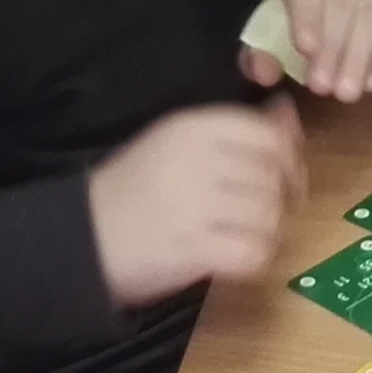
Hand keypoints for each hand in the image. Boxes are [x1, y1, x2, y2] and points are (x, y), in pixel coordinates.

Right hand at [90, 98, 304, 305]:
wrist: (82, 237)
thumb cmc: (134, 190)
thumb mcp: (178, 143)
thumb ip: (236, 129)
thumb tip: (287, 111)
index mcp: (191, 127)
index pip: (267, 136)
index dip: (289, 160)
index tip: (286, 180)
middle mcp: (196, 159)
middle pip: (273, 179)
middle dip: (275, 202)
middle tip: (252, 216)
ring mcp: (195, 204)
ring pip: (269, 217)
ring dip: (264, 233)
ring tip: (237, 237)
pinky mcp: (194, 248)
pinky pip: (254, 254)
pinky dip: (253, 261)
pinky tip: (232, 259)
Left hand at [246, 0, 371, 100]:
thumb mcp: (278, 10)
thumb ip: (264, 44)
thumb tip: (262, 74)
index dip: (305, 15)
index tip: (305, 50)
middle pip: (340, 0)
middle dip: (332, 48)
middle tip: (323, 88)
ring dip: (359, 57)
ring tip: (346, 93)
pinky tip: (371, 81)